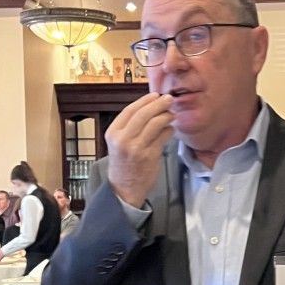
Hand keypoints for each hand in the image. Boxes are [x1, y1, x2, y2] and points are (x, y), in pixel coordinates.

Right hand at [105, 92, 174, 207]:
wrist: (123, 189)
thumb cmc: (123, 164)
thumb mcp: (118, 143)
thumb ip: (130, 126)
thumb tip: (150, 107)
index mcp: (113, 133)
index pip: (130, 110)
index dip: (145, 100)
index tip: (155, 95)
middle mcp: (123, 139)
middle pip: (144, 114)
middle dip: (158, 104)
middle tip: (169, 99)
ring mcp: (137, 148)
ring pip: (155, 123)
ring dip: (166, 116)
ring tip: (172, 114)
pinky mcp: (150, 156)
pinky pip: (163, 137)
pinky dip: (169, 130)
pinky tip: (171, 129)